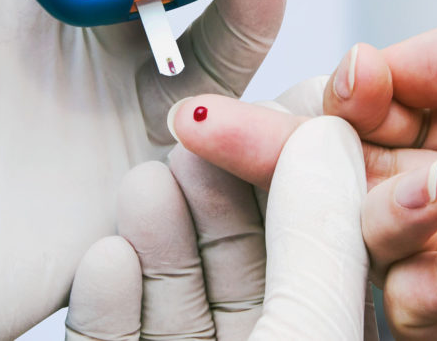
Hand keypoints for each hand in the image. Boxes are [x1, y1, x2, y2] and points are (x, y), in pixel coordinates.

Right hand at [65, 116, 374, 340]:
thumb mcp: (305, 336)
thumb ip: (317, 240)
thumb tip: (325, 137)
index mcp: (332, 336)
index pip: (324, 244)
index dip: (294, 176)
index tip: (266, 117)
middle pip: (243, 260)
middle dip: (213, 198)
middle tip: (189, 140)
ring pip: (178, 292)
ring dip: (158, 236)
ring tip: (143, 184)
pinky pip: (116, 338)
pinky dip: (108, 300)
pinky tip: (105, 257)